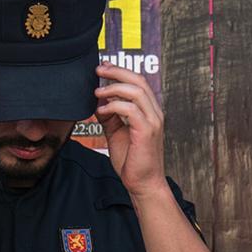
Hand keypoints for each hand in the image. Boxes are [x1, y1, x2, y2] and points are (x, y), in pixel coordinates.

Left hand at [94, 63, 165, 195]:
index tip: (103, 67)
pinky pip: (130, 110)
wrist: (143, 184)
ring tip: (97, 92)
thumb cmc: (133, 161)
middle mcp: (154, 113)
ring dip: (113, 88)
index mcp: (149, 111)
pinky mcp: (147, 131)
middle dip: (117, 72)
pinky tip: (101, 111)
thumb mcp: (116, 133)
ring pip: (136, 91)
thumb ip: (110, 117)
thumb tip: (99, 102)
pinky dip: (113, 106)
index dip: (120, 71)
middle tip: (98, 70)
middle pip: (138, 80)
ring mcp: (153, 121)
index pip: (138, 82)